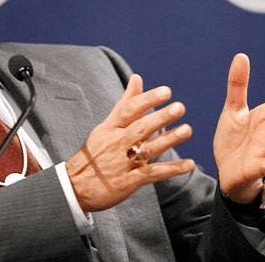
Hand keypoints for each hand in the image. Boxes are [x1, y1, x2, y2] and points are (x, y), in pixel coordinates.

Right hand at [66, 74, 195, 211]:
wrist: (75, 187)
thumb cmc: (95, 153)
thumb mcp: (106, 126)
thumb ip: (126, 102)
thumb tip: (137, 77)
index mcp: (110, 128)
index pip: (129, 110)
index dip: (147, 100)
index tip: (166, 91)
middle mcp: (116, 143)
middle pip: (140, 128)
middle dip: (160, 118)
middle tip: (179, 107)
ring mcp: (122, 163)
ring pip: (147, 149)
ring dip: (168, 140)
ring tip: (187, 130)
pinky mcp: (128, 182)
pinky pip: (152, 174)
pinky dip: (171, 169)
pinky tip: (189, 164)